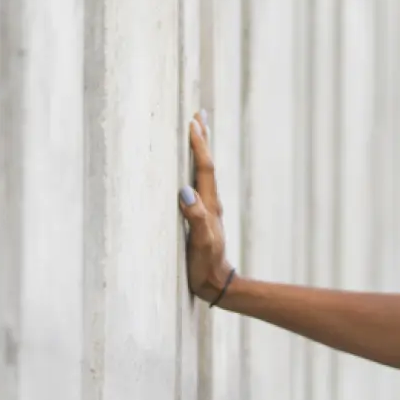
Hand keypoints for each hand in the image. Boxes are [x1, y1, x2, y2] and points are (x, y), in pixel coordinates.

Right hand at [177, 111, 233, 301]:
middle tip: (199, 115)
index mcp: (210, 205)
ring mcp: (207, 209)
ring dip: (201, 151)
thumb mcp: (199, 242)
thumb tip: (184, 190)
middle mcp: (210, 203)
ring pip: (204, 172)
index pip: (205, 169)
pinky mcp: (201, 216)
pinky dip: (196, 168)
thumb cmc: (205, 264)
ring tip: (198, 131)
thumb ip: (194, 217)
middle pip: (207, 165)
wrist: (215, 284)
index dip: (199, 145)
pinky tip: (191, 168)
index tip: (193, 122)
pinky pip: (199, 184)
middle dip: (202, 139)